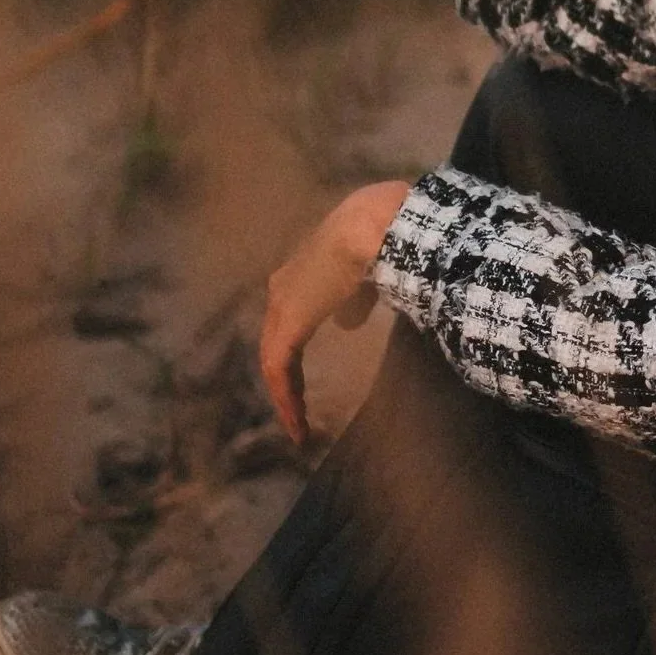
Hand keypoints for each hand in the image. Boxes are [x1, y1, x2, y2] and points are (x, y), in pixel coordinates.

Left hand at [258, 181, 409, 448]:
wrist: (374, 226)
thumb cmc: (381, 237)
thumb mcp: (366, 270)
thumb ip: (354, 298)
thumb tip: (347, 322)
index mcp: (301, 271)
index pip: (291, 317)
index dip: (299, 346)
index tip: (309, 376)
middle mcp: (283, 287)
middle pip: (277, 342)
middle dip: (287, 379)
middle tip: (298, 414)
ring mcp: (281, 306)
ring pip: (275, 360)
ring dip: (286, 397)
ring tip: (299, 429)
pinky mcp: (287, 327)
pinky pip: (279, 370)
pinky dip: (287, 400)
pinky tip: (298, 424)